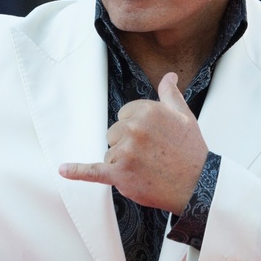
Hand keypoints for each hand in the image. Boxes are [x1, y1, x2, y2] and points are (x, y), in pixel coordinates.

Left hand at [59, 72, 208, 213]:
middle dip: (128, 144)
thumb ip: (171, 94)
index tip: (152, 138)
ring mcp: (124, 152)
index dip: (136, 128)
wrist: (197, 184)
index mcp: (147, 111)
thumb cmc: (191, 150)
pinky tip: (63, 170)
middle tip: (151, 155)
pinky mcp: (118, 174)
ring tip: (146, 168)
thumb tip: (169, 76)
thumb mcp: (184, 116)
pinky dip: (77, 171)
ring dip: (122, 162)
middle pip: (113, 133)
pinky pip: (92, 171)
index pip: (124, 115)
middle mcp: (133, 129)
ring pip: (109, 152)